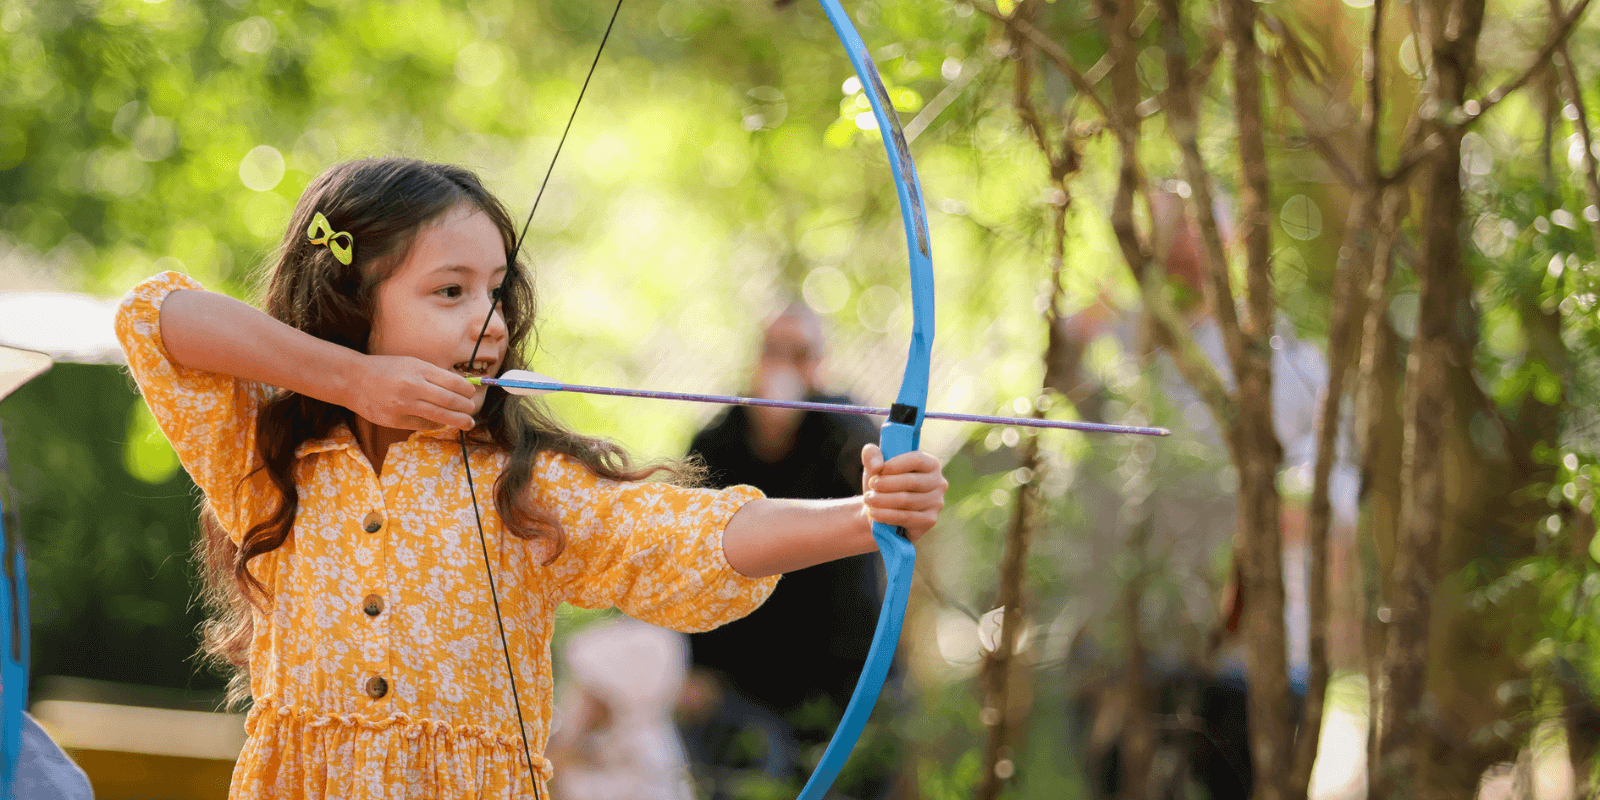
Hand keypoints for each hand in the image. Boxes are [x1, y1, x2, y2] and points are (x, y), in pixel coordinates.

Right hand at [347, 355, 476, 430]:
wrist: (354, 380)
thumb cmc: (386, 369)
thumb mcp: (411, 363)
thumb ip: (433, 375)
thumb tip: (460, 387)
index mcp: (419, 369)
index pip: (453, 382)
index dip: (467, 390)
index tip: (472, 394)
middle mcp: (412, 386)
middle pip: (450, 401)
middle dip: (466, 408)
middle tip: (473, 410)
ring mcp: (403, 405)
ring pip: (440, 416)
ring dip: (458, 420)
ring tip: (468, 423)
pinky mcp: (395, 420)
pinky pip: (423, 425)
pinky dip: (436, 425)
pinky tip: (442, 423)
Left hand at [860, 443, 946, 542]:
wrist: (882, 513)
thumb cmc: (882, 485)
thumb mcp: (875, 466)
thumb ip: (871, 455)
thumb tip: (877, 466)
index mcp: (931, 464)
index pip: (917, 459)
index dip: (895, 464)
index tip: (877, 470)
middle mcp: (939, 483)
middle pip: (911, 481)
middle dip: (886, 484)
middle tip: (871, 486)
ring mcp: (936, 503)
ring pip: (906, 500)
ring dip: (882, 500)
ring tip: (868, 500)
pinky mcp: (930, 520)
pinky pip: (906, 517)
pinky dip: (886, 515)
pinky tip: (873, 513)